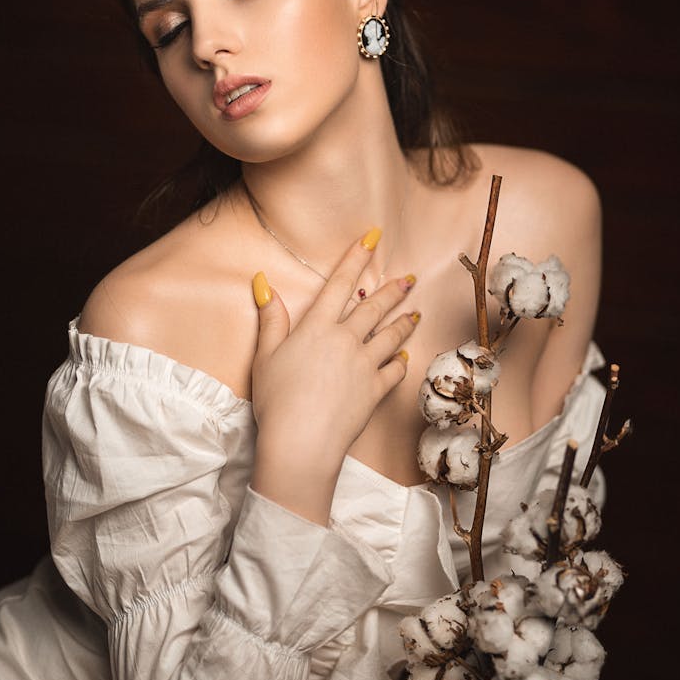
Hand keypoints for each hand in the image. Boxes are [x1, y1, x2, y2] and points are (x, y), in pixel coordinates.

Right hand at [249, 230, 418, 521]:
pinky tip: (405, 356)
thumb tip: (263, 283)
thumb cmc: (276, 400)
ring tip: (415, 312)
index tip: (372, 238)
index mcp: (317, 328)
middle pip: (373, 307)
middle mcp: (345, 340)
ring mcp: (364, 365)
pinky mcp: (375, 391)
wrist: (301, 442)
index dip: (356, 258)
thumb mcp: (265, 356)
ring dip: (404, 322)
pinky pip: (394, 371)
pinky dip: (401, 362)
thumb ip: (271, 319)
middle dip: (392, 290)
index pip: (340, 284)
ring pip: (390, 336)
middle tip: (408, 278)